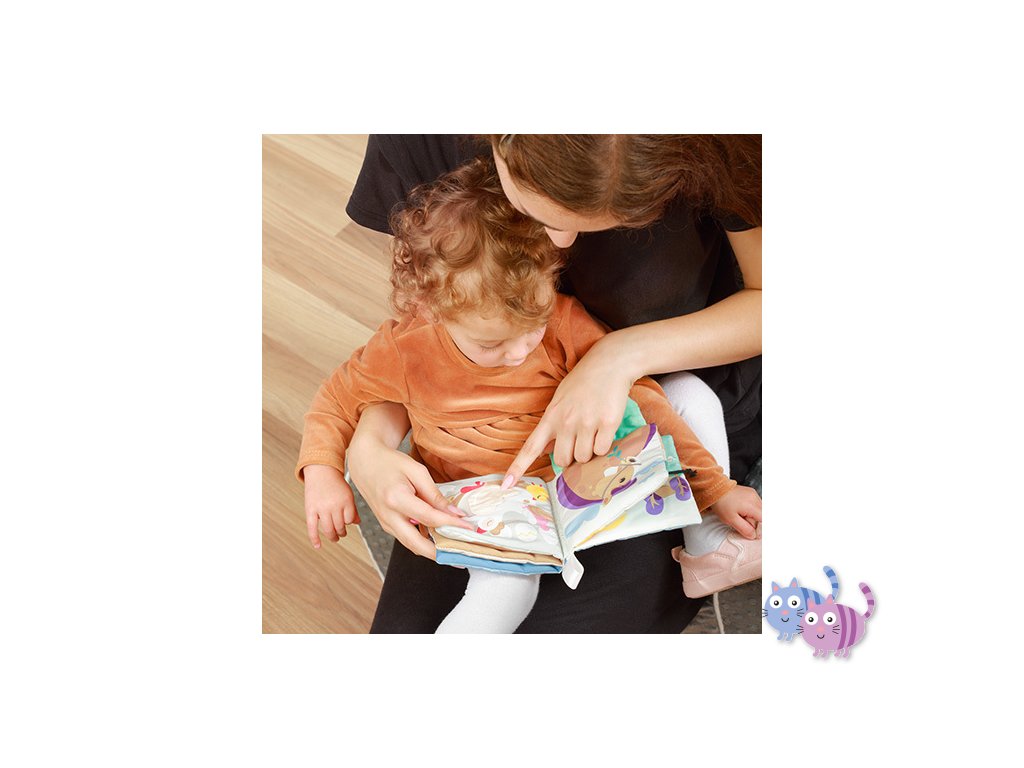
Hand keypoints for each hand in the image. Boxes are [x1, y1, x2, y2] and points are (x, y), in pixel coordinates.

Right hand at [304, 464, 359, 548]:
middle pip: (339, 526)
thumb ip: (352, 508)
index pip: (350, 520)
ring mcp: (321, 508)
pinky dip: (315, 539)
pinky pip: (312, 528)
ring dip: (333, 536)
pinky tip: (318, 546)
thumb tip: (358, 523)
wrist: (321, 471)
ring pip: (328, 529)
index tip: (347, 522)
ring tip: (335, 537)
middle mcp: (334, 505)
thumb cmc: (336, 483)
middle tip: (341, 534)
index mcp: (346, 501)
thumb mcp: (348, 494)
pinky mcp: (310, 510)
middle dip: (341, 532)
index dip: (349, 522)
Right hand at [347, 433, 473, 559]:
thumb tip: (453, 513)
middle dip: (440, 553)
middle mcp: (388, 516)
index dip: (451, 524)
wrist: (366, 464)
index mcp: (396, 499)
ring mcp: (386, 524)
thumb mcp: (417, 471)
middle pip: (416, 544)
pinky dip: (424, 542)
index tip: (468, 527)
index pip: (429, 518)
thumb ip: (434, 494)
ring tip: (454, 548)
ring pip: (412, 545)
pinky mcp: (387, 526)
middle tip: (461, 554)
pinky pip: (407, 539)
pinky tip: (439, 538)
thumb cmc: (391, 463)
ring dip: (433, 551)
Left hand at [503, 336, 633, 486]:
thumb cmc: (583, 382)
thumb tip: (547, 451)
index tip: (505, 484)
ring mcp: (587, 423)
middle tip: (579, 440)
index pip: (530, 447)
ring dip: (588, 451)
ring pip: (583, 458)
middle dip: (571, 457)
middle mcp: (566, 421)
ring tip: (592, 430)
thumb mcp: (559, 400)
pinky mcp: (607, 423)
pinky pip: (602, 450)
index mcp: (551, 416)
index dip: (517, 468)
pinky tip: (604, 428)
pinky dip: (603, 445)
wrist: (609, 363)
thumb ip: (553, 425)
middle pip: (563, 461)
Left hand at [709, 485, 761, 539]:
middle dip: (755, 522)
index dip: (760, 528)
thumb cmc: (721, 503)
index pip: (764, 520)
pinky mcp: (750, 492)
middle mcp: (755, 498)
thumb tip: (753, 535)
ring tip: (741, 515)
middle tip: (743, 522)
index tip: (754, 533)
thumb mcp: (731, 520)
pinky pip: (756, 504)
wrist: (715, 489)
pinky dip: (751, 509)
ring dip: (753, 516)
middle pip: (763, 515)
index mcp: (752, 505)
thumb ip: (744, 529)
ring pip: (760, 510)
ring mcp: (753, 494)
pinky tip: (741, 510)